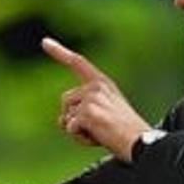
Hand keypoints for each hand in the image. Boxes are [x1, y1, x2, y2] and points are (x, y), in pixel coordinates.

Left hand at [43, 36, 150, 162]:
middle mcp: (96, 86)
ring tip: (99, 132)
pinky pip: (70, 129)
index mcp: (102, 83)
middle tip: (97, 127)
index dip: (59, 52)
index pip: (78, 63)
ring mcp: (91, 98)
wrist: (138, 141)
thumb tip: (61, 121)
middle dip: (73, 118)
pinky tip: (97, 137)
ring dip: (77, 130)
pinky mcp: (87, 112)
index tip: (45, 42)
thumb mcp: (105, 112)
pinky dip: (80, 138)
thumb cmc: (123, 132)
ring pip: (66, 117)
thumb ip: (83, 109)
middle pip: (65, 101)